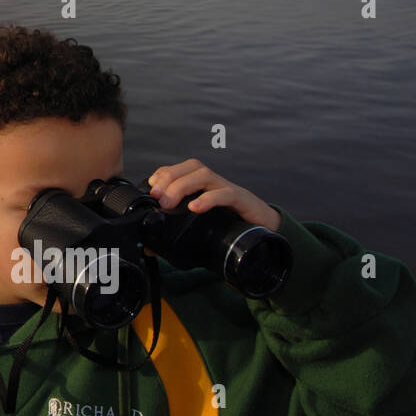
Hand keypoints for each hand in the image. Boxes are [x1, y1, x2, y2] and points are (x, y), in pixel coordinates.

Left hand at [146, 159, 280, 230]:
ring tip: (169, 203)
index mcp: (203, 185)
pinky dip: (208, 198)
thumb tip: (149, 248)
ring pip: (204, 175)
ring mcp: (228, 189)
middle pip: (191, 168)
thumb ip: (176, 235)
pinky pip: (226, 193)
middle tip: (157, 198)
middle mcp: (214, 183)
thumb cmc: (229, 226)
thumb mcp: (200, 228)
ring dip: (183, 185)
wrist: (266, 232)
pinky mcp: (242, 201)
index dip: (164, 174)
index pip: (180, 169)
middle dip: (169, 179)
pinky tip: (195, 207)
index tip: (151, 189)